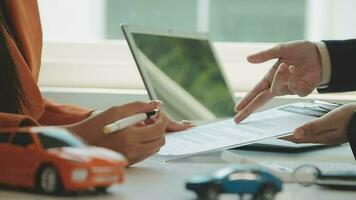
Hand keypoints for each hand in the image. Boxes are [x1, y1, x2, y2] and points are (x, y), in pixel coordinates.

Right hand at [65, 101, 190, 164]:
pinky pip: (146, 153)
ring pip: (155, 148)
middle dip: (160, 128)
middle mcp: (132, 150)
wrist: (81, 140)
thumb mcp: (117, 110)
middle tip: (152, 118)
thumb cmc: (96, 124)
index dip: (162, 119)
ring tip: (143, 125)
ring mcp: (131, 158)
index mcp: (129, 137)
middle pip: (160, 141)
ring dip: (154, 136)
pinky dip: (147, 143)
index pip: (158, 129)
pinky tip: (137, 134)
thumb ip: (139, 106)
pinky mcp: (129, 162)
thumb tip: (156, 103)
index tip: (159, 112)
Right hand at [234, 41, 321, 122]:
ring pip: (277, 91)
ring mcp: (290, 90)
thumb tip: (248, 58)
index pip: (255, 91)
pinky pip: (293, 89)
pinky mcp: (302, 91)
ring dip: (279, 78)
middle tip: (237, 119)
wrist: (320, 52)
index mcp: (270, 77)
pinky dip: (293, 79)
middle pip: (260, 100)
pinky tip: (294, 69)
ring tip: (286, 65)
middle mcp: (278, 86)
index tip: (236, 109)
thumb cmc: (299, 51)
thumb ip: (264, 55)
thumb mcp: (280, 49)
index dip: (246, 101)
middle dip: (249, 109)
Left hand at [283, 103, 355, 144]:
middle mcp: (323, 138)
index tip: (274, 135)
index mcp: (321, 137)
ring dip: (296, 133)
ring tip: (285, 129)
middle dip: (288, 136)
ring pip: (307, 135)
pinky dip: (306, 128)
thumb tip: (296, 133)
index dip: (285, 137)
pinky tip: (303, 125)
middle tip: (276, 132)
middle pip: (301, 138)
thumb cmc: (352, 117)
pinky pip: (314, 131)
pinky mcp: (332, 131)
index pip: (298, 139)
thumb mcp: (330, 120)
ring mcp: (328, 135)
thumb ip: (313, 127)